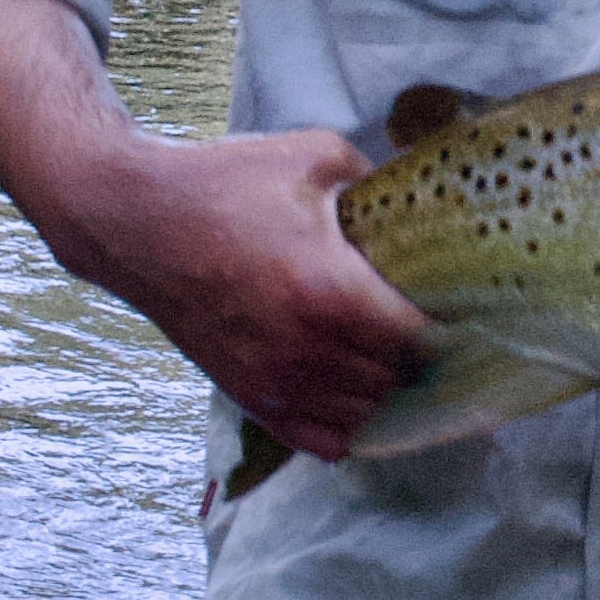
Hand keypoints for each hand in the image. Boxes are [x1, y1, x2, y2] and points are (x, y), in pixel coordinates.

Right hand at [60, 128, 433, 461]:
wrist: (134, 221)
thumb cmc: (223, 184)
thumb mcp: (313, 158)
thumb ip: (375, 180)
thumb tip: (417, 197)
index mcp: (330, 292)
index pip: (418, 341)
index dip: (449, 331)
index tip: (464, 314)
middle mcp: (306, 350)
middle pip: (396, 383)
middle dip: (422, 362)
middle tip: (436, 336)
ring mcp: (275, 382)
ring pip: (363, 418)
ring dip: (387, 395)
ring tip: (399, 364)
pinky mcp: (249, 397)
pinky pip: (321, 442)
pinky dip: (348, 429)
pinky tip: (358, 399)